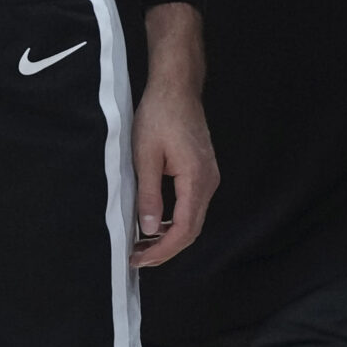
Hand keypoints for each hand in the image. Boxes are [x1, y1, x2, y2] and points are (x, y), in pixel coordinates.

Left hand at [130, 2, 217, 267]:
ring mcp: (209, 176)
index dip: (161, 250)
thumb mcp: (145, 156)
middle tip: (137, 259)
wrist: (177, 87)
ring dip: (169, 236)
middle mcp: (208, 182)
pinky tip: (154, 222)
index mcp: (196, 180)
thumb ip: (148, 195)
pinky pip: (192, 205)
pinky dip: (174, 220)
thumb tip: (148, 230)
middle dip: (165, 249)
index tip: (138, 259)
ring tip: (141, 244)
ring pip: (192, 219)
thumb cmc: (159, 115)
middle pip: (191, 230)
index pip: (183, 230)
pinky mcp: (204, 171)